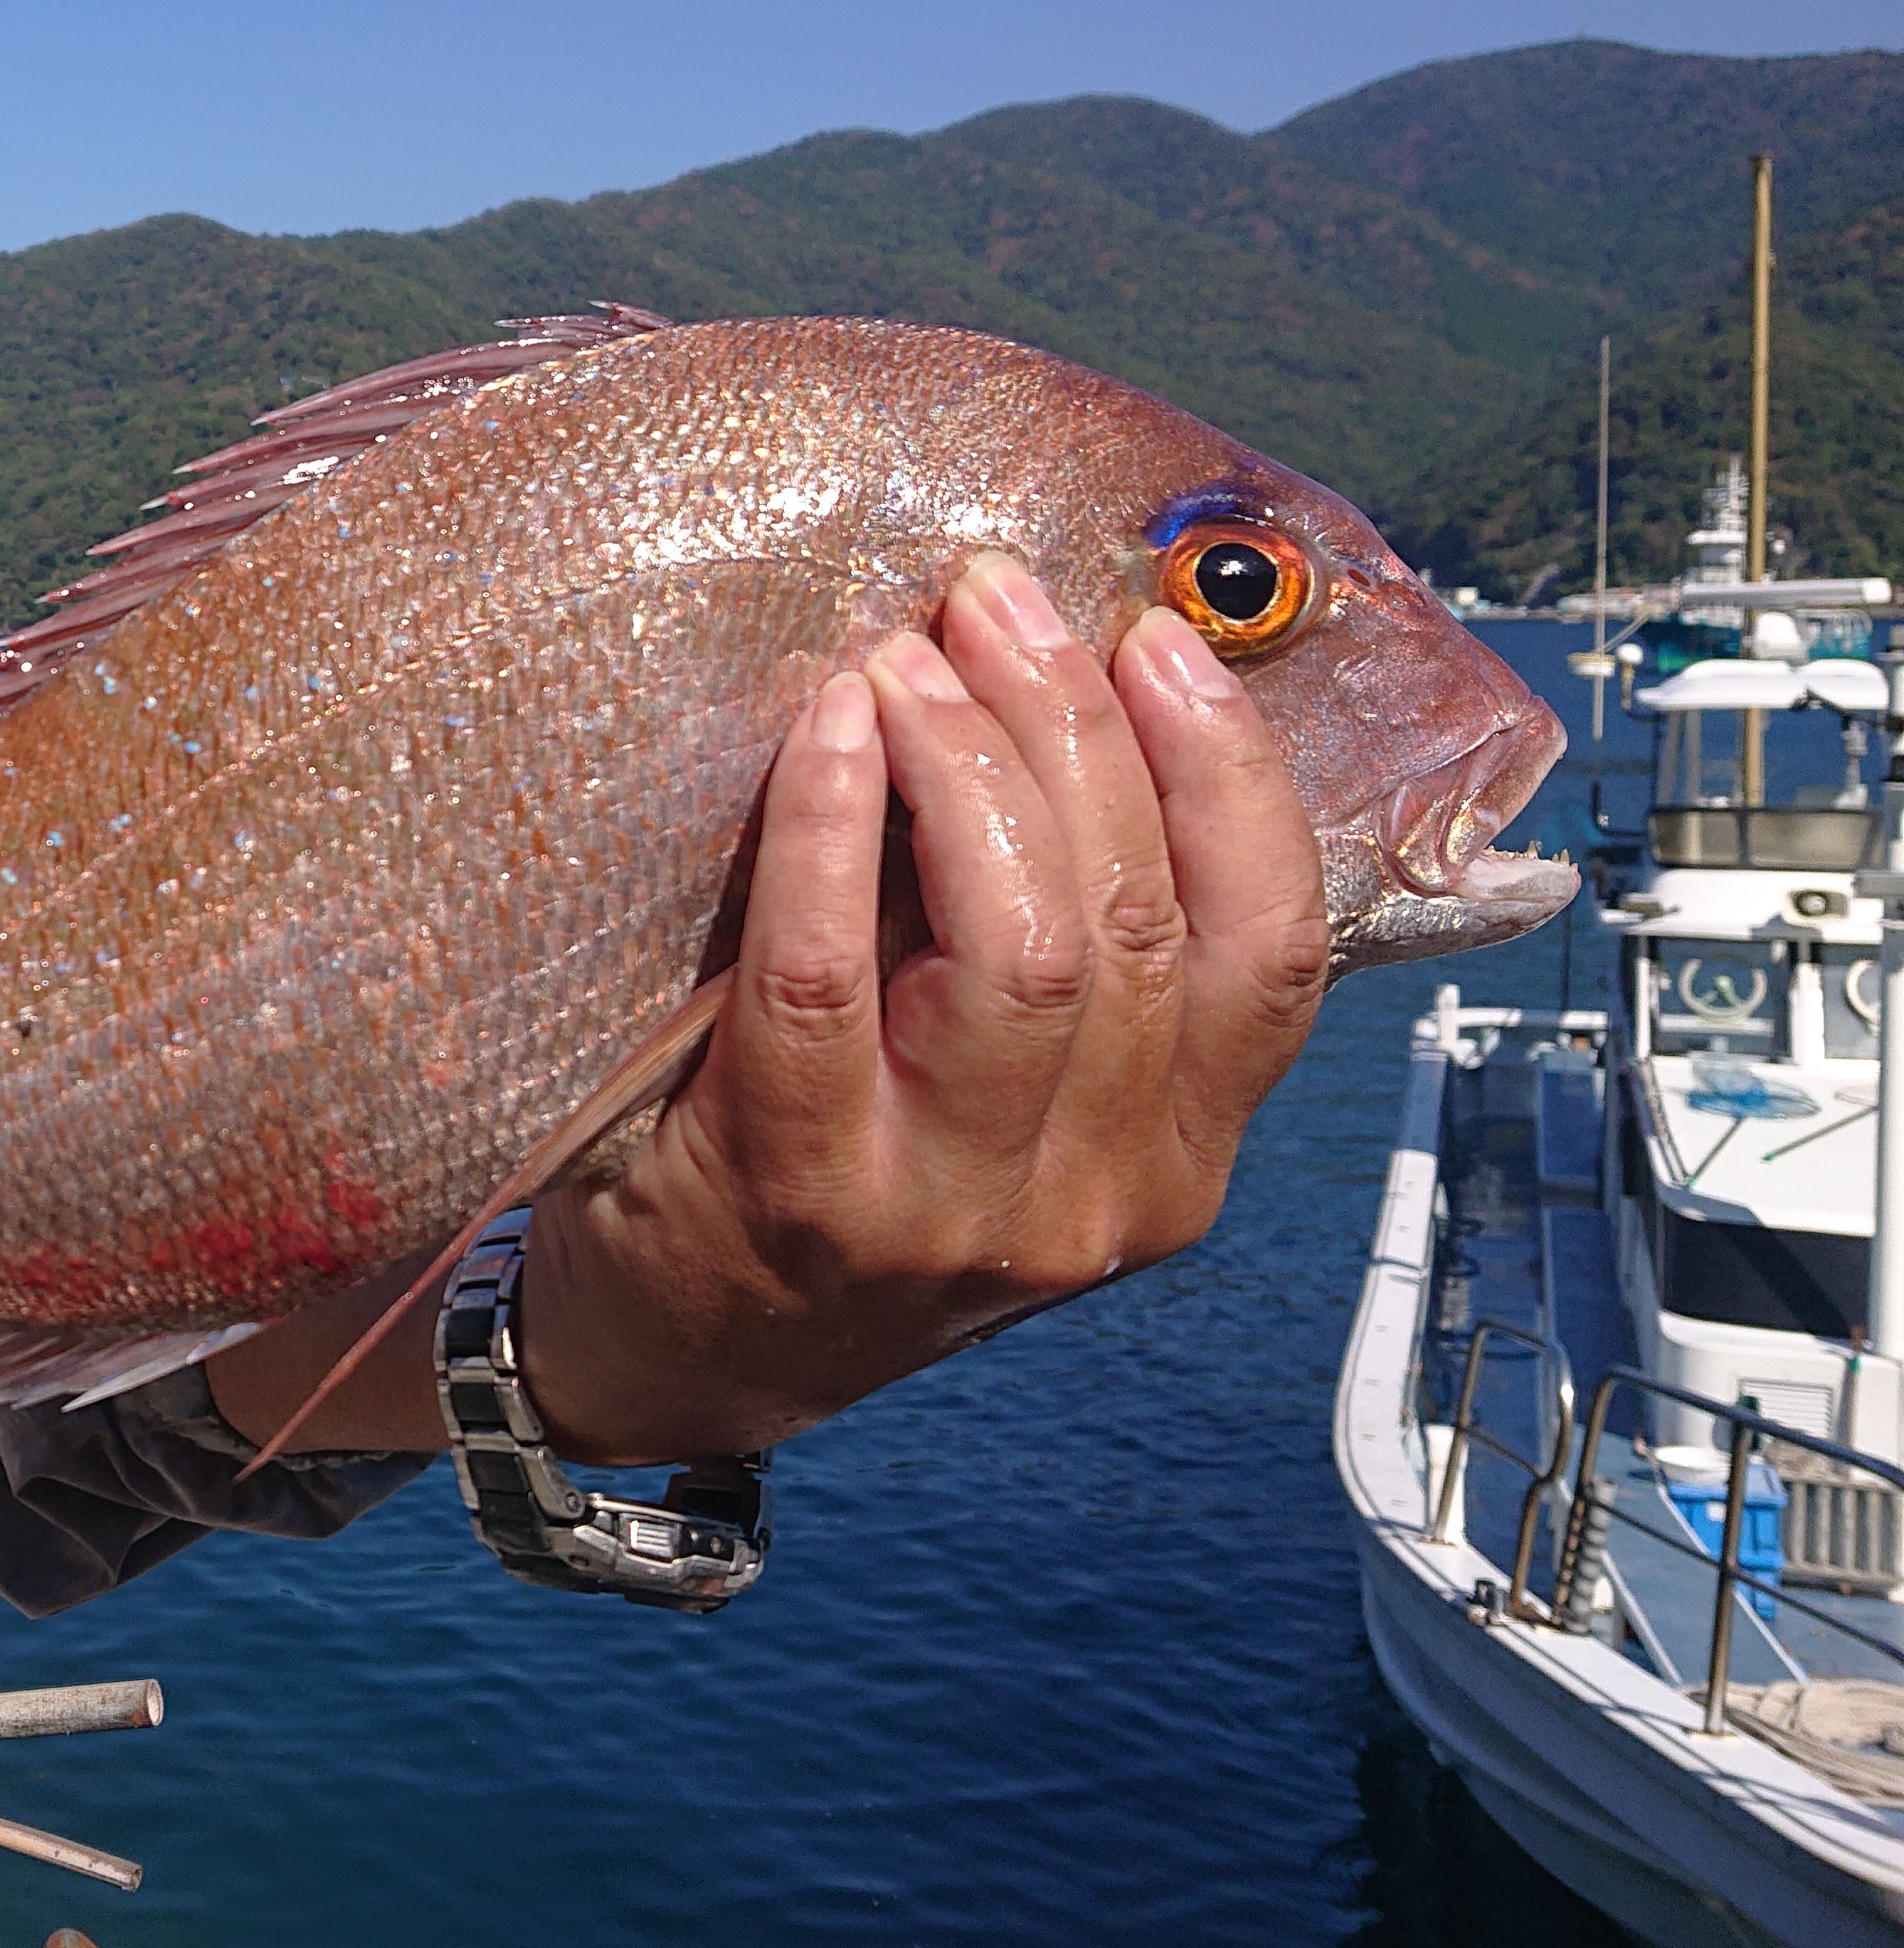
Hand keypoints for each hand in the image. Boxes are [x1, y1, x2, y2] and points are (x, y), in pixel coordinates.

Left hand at [208, 556, 1326, 1459]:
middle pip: (1134, 924)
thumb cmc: (847, 1157)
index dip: (1228, 776)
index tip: (1156, 638)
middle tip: (989, 601)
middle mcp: (1087, 1205)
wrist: (675, 1346)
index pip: (1272, 953)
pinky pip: (829, 975)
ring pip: (1020, 950)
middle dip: (1075, 726)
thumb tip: (1096, 682)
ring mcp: (947, 1215)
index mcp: (1172, 1167)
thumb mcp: (1010, 1090)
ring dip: (968, 763)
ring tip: (907, 655)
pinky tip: (828, 729)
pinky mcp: (796, 1195)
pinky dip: (832, 826)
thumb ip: (1077, 944)